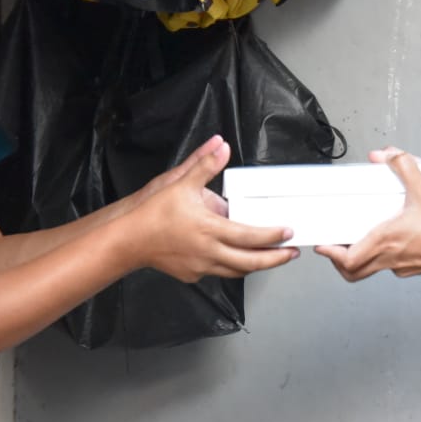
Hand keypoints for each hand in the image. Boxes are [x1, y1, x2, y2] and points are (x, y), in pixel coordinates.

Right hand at [132, 136, 297, 282]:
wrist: (128, 240)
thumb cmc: (153, 213)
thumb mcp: (181, 183)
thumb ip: (204, 165)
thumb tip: (221, 146)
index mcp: (210, 229)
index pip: (250, 236)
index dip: (272, 236)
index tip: (288, 233)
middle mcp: (209, 252)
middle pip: (250, 262)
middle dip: (275, 259)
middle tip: (291, 253)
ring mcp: (201, 267)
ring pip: (236, 271)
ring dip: (256, 265)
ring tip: (270, 258)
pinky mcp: (192, 275)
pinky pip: (218, 273)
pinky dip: (232, 267)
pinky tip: (236, 259)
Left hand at [316, 149, 420, 281]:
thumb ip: (404, 166)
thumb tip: (386, 154)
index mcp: (386, 241)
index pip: (348, 261)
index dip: (331, 255)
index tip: (322, 245)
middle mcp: (390, 258)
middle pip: (353, 272)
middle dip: (339, 260)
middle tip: (333, 245)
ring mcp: (402, 266)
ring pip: (371, 269)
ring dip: (359, 257)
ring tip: (356, 238)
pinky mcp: (414, 267)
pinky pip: (389, 265)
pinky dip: (380, 254)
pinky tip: (388, 237)